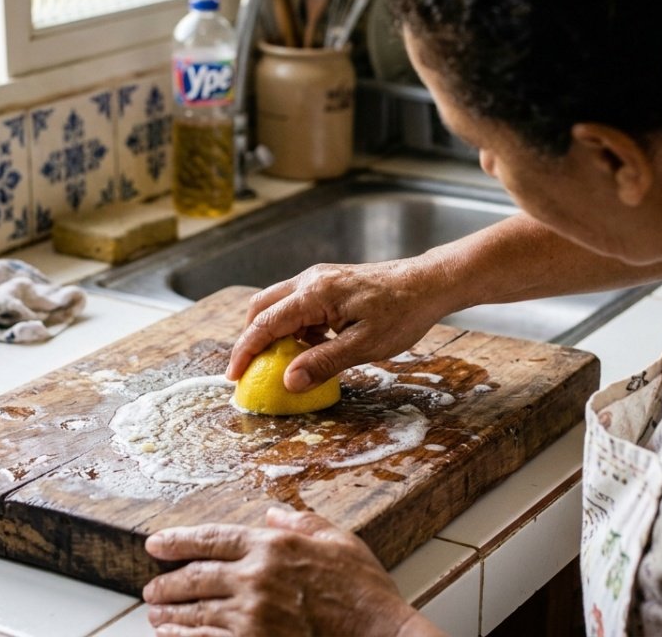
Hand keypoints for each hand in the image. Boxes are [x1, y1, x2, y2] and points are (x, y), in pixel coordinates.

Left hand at [144, 508, 433, 636]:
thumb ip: (303, 524)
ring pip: (196, 613)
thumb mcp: (340, 542)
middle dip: (167, 583)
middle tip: (152, 587)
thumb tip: (275, 514)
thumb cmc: (365, 593)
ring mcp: (252, 617)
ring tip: (155, 614)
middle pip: (195, 577)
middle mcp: (256, 578)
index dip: (177, 541)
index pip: (212, 538)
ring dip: (170, 614)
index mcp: (273, 546)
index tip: (155, 545)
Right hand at [225, 260, 453, 391]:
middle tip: (249, 371)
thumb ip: (324, 362)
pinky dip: (292, 327)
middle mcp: (310, 280)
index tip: (233, 376)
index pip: (266, 324)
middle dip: (250, 339)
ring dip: (272, 333)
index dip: (245, 351)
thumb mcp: (365, 345)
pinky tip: (311, 347)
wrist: (427, 284)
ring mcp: (318, 279)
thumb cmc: (402, 313)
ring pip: (277, 304)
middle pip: (261, 307)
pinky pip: (296, 304)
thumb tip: (289, 381)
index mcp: (315, 294)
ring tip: (281, 364)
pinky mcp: (327, 284)